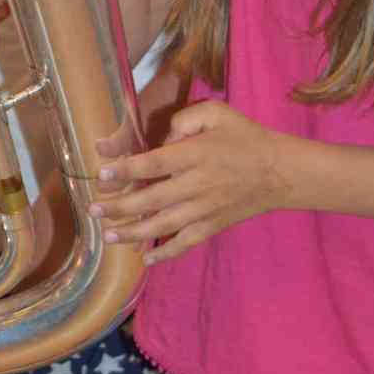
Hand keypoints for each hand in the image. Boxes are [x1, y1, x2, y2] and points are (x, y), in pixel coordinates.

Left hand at [91, 100, 287, 262]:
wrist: (280, 172)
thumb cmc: (245, 138)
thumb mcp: (217, 113)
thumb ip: (186, 119)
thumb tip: (164, 139)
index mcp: (196, 155)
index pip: (154, 163)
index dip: (126, 169)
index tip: (102, 173)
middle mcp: (198, 185)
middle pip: (151, 199)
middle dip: (119, 206)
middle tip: (93, 209)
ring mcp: (205, 209)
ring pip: (163, 226)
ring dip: (132, 232)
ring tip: (108, 235)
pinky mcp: (213, 226)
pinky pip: (185, 243)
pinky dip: (165, 254)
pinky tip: (145, 260)